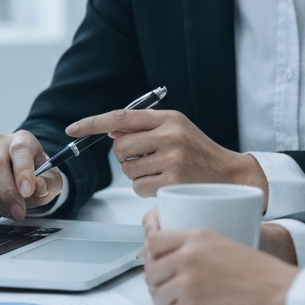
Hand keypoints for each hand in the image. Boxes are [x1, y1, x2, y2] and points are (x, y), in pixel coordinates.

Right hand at [0, 131, 63, 221]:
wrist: (23, 179)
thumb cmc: (37, 177)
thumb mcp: (51, 181)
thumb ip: (49, 184)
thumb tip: (39, 188)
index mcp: (22, 139)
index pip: (20, 149)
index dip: (23, 170)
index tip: (28, 191)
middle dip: (7, 193)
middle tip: (19, 213)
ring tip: (11, 212)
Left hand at [66, 108, 267, 208]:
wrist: (232, 176)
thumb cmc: (199, 153)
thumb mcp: (176, 129)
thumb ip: (144, 128)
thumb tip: (111, 130)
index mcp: (168, 118)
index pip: (122, 116)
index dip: (93, 122)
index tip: (73, 128)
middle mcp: (169, 135)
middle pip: (120, 147)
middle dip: (125, 156)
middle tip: (146, 158)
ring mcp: (171, 160)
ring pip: (127, 169)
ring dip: (137, 173)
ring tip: (161, 171)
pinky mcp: (172, 182)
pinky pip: (138, 186)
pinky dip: (145, 188)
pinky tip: (164, 183)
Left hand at [142, 218, 296, 304]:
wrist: (282, 296)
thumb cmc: (261, 273)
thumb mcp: (223, 242)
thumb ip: (193, 245)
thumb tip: (167, 254)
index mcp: (196, 238)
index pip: (153, 241)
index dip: (151, 252)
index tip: (154, 258)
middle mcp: (187, 258)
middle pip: (150, 269)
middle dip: (158, 278)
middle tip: (170, 284)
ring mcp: (187, 285)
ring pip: (156, 294)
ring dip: (166, 299)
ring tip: (184, 299)